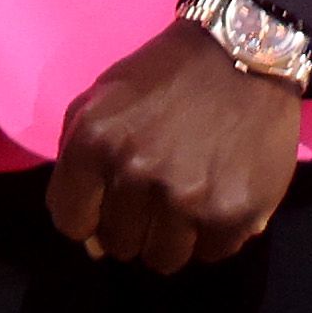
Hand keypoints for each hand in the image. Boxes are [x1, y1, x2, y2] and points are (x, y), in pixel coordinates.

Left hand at [46, 23, 301, 272]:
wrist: (240, 53)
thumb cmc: (163, 77)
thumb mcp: (99, 100)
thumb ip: (77, 162)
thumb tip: (88, 239)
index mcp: (94, 143)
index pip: (70, 222)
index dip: (88, 216)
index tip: (107, 203)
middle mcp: (136, 174)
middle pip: (118, 245)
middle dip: (130, 226)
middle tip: (152, 197)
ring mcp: (188, 198)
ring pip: (162, 259)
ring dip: (170, 236)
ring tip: (185, 200)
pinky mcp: (234, 212)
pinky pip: (211, 254)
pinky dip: (212, 235)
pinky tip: (217, 198)